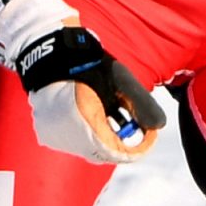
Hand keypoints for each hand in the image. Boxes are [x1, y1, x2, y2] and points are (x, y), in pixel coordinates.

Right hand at [0, 0, 162, 163]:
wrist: (47, 51)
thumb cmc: (85, 61)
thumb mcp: (118, 79)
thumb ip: (140, 103)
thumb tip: (159, 126)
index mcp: (84, 124)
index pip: (117, 152)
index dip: (137, 148)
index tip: (150, 135)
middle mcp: (66, 137)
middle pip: (103, 153)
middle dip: (122, 142)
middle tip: (136, 125)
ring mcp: (54, 137)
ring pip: (89, 150)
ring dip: (106, 139)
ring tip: (115, 117)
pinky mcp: (46, 133)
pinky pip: (73, 143)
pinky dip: (89, 135)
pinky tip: (96, 117)